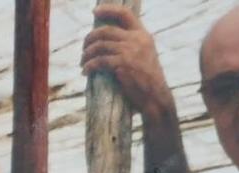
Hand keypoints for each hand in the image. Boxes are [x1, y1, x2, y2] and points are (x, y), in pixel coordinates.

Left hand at [81, 5, 174, 124]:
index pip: (125, 14)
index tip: (95, 12)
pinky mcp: (122, 64)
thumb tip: (107, 40)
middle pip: (105, 31)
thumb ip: (131, 44)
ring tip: (83, 62)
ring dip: (86, 55)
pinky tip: (85, 71)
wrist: (155, 96)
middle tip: (84, 49)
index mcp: (143, 35)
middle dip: (90, 39)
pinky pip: (98, 61)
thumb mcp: (144, 54)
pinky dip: (88, 66)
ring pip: (99, 46)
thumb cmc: (147, 79)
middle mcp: (136, 39)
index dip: (108, 10)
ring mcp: (129, 51)